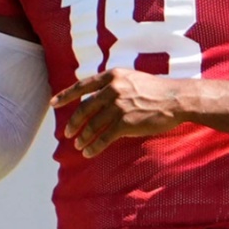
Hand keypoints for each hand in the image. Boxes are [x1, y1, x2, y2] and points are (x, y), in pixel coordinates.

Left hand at [51, 68, 186, 157]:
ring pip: (92, 125)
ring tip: (79, 145)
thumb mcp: (131, 78)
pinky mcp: (125, 122)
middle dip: (73, 123)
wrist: (175, 99)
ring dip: (83, 138)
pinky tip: (89, 152)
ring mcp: (118, 105)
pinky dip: (93, 147)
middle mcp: (112, 89)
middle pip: (84, 108)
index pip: (82, 86)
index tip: (53, 104)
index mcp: (112, 76)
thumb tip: (95, 96)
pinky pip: (103, 138)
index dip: (66, 95)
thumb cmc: (156, 90)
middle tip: (67, 133)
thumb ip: (113, 84)